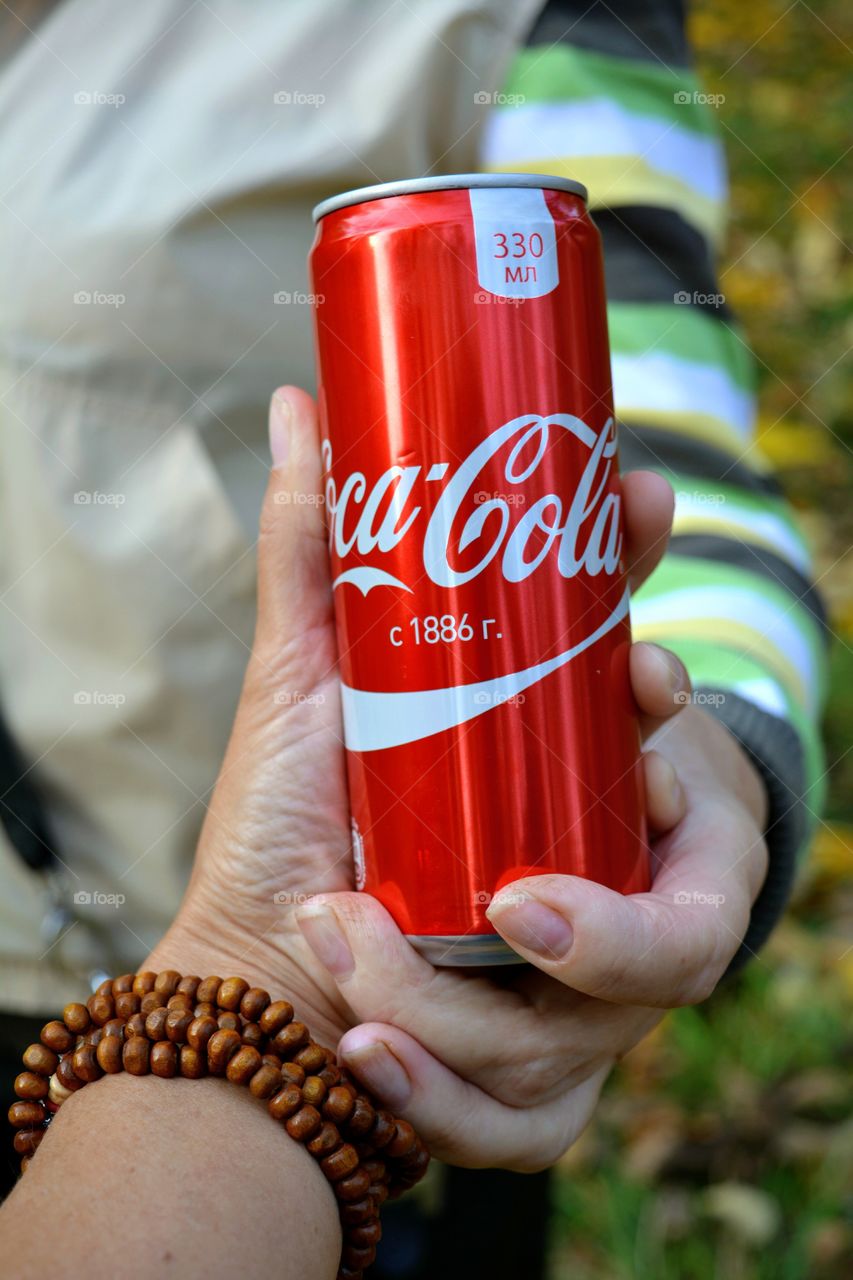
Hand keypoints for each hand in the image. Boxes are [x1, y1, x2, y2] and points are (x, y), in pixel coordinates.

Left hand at [148, 387, 766, 1169]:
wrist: (249, 968)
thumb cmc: (296, 813)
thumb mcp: (316, 680)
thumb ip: (320, 549)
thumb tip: (301, 404)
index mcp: (580, 794)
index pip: (667, 747)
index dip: (667, 703)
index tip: (635, 662)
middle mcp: (603, 901)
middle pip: (686, 919)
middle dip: (613, 913)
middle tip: (509, 904)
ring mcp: (577, 1008)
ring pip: (598, 1027)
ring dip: (460, 1002)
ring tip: (339, 942)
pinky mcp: (530, 1096)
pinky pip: (530, 1122)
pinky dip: (447, 1094)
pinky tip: (364, 1049)